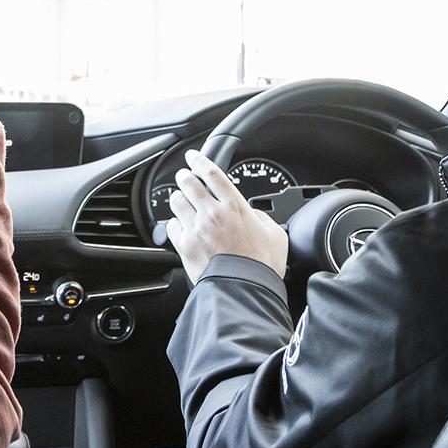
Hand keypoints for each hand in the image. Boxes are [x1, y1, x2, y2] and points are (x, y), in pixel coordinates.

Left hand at [167, 150, 288, 284]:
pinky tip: (181, 226)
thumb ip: (263, 219)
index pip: (212, 173)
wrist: (245, 290)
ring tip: (182, 200)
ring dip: (178, 198)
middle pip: (189, 182)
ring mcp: (196, 228)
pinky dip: (175, 223)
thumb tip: (255, 216)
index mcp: (235, 207)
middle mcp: (212, 213)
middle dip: (184, 176)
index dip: (199, 161)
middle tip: (184, 176)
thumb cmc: (261, 266)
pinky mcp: (184, 245)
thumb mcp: (275, 235)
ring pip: (177, 201)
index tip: (193, 157)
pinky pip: (172, 225)